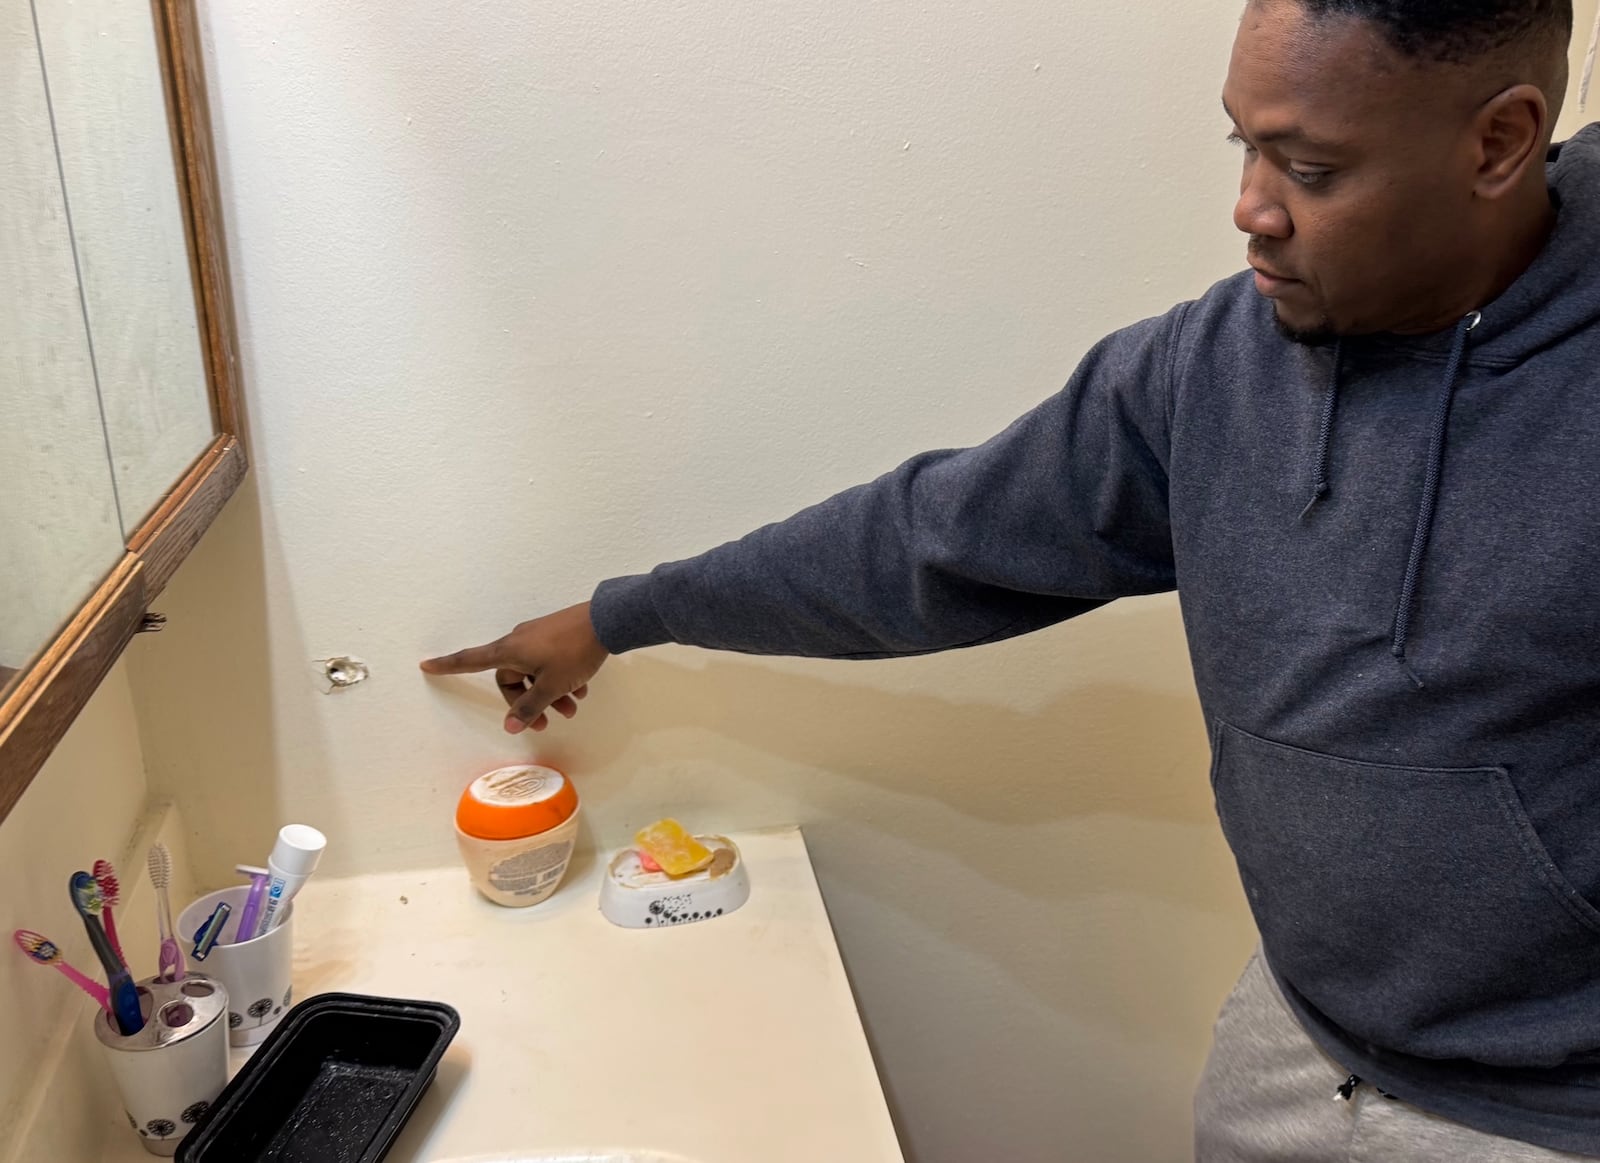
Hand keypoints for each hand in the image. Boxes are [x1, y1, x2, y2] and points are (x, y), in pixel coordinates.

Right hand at [420, 602, 609, 733]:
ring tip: (573, 708)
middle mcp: (518, 641)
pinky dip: (560, 678)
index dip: (448, 665)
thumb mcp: (550, 686)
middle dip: (529, 702)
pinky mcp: (554, 636)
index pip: (470, 660)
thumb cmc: (572, 653)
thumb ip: (529, 707)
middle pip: (511, 678)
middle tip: (550, 721)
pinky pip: (549, 662)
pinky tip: (582, 689)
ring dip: (550, 693)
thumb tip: (509, 726)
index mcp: (508, 651)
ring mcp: (537, 637)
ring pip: (535, 673)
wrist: (605, 622)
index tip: (426, 665)